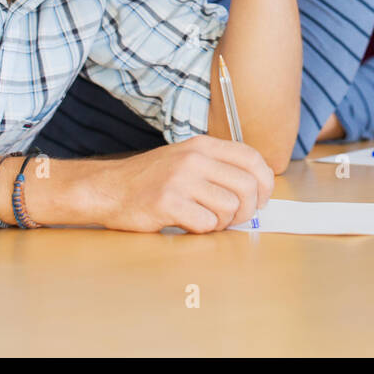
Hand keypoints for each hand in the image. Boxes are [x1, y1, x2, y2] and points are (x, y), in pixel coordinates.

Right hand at [85, 135, 273, 232]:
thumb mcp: (187, 158)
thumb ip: (219, 167)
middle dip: (247, 209)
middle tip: (233, 218)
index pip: (252, 159)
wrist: (109, 188)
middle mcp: (194, 158)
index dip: (265, 182)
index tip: (262, 198)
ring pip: (229, 207)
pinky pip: (206, 223)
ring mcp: (181, 180)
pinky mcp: (168, 203)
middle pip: (247, 186)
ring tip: (206, 219)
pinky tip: (189, 223)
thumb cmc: (152, 179)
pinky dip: (203, 229)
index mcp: (203, 145)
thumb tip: (257, 188)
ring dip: (223, 222)